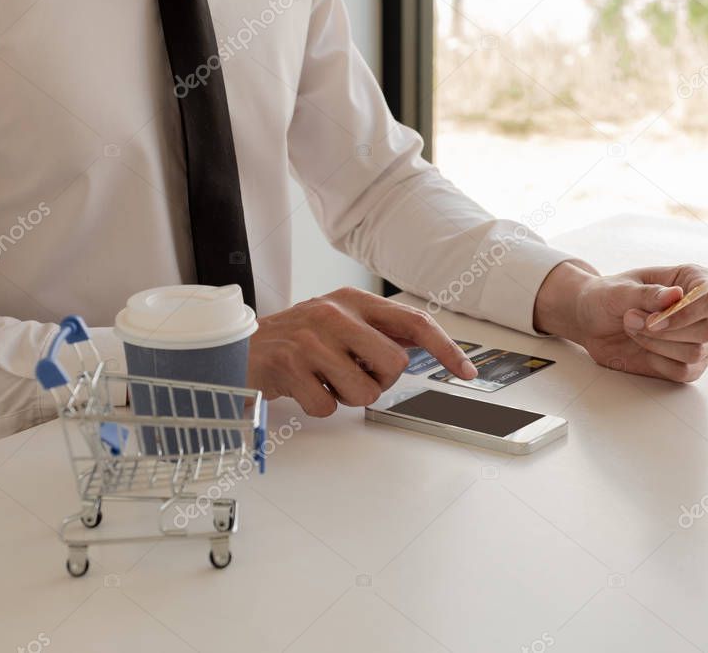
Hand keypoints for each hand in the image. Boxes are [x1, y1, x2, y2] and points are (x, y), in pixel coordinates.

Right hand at [248, 287, 477, 415]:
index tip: (466, 371)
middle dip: (379, 380)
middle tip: (353, 373)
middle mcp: (334, 314)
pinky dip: (319, 405)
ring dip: (347, 396)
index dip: (446, 349)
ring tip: (324, 378)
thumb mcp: (340, 322)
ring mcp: (311, 340)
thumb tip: (428, 343)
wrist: (240, 347)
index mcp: (353, 300)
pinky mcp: (289, 366)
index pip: (414, 322)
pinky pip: (329, 407)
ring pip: (364, 391)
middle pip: (394, 365)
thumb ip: (380, 330)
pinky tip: (303, 387)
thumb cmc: (297, 338)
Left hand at [534, 262, 707, 381]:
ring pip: (695, 353)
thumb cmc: (609, 297)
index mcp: (694, 279)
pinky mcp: (690, 363)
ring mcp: (700, 338)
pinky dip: (659, 363)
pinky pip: (685, 371)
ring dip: (656, 344)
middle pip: (707, 330)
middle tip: (630, 320)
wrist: (594, 322)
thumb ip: (647, 294)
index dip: (685, 313)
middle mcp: (704, 309)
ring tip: (631, 328)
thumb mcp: (620, 291)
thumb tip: (676, 295)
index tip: (653, 320)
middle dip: (665, 332)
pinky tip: (643, 348)